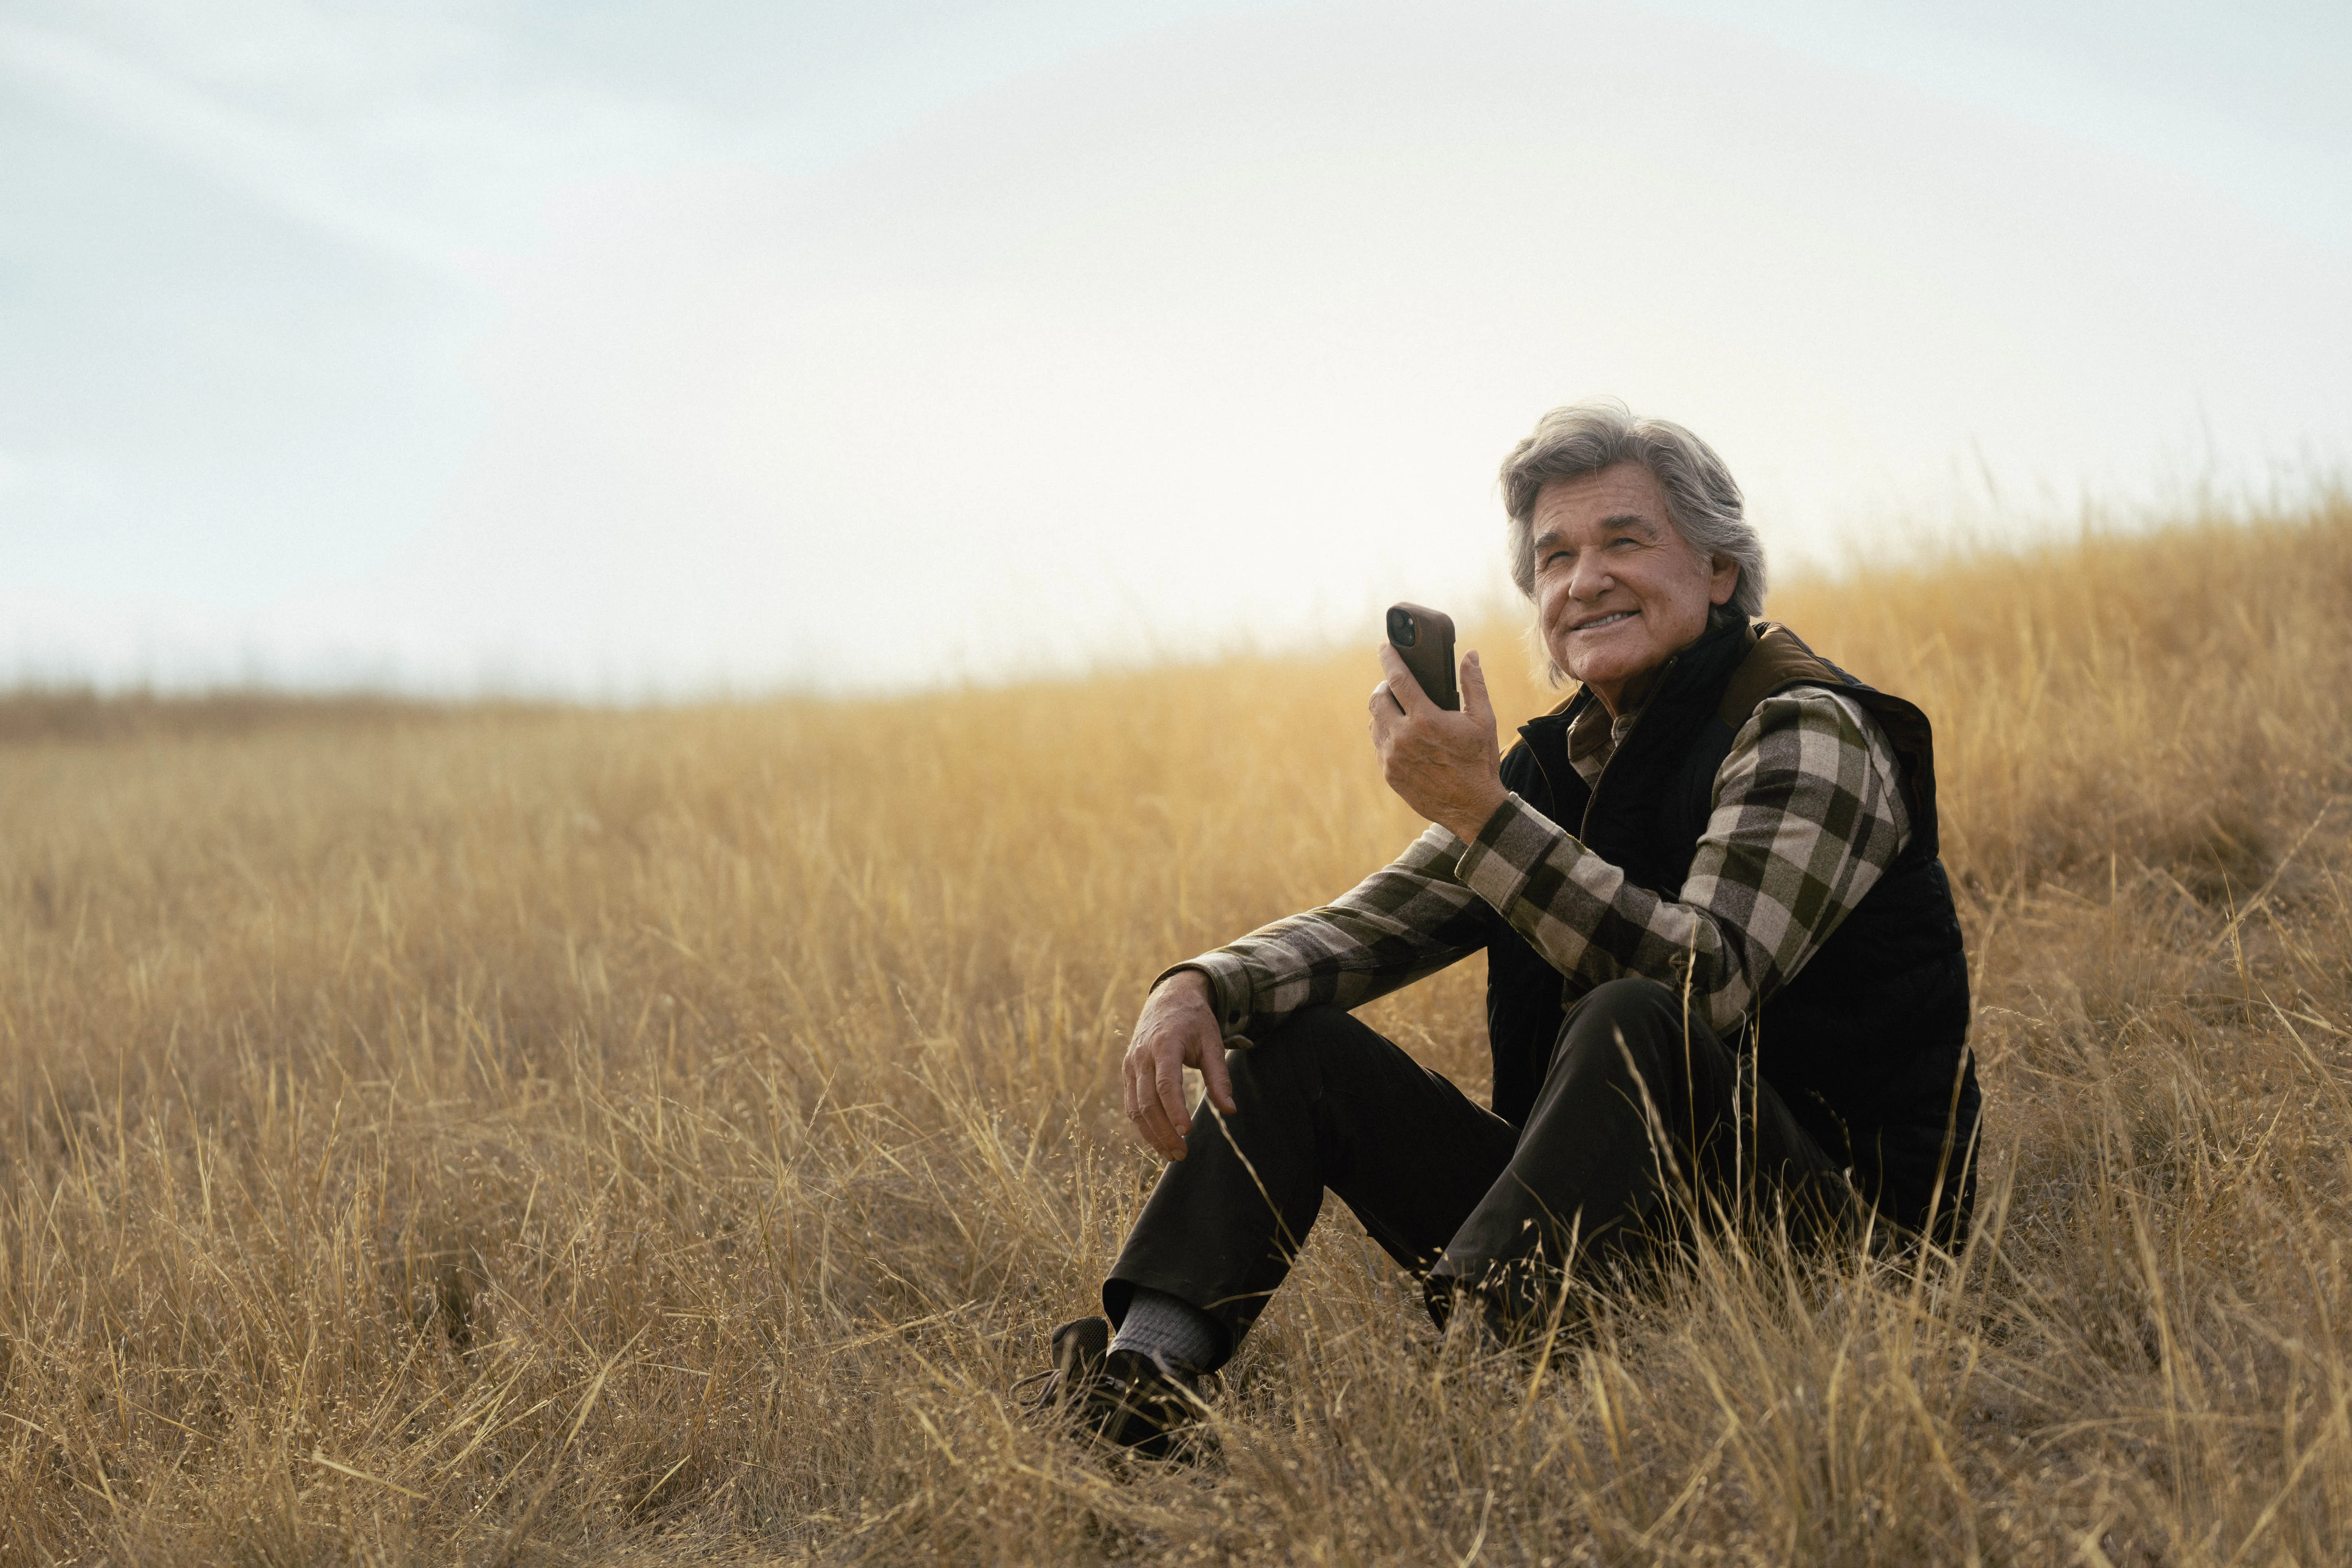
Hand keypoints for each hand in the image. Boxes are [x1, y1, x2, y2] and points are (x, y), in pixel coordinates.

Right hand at [1121, 970, 1237, 1159]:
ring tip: (1172, 1155)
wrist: (1167, 1000)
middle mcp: (1142, 1056)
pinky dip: (1144, 1125)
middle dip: (1164, 1131)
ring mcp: (1131, 1065)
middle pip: (1148, 1101)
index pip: (1166, 1083)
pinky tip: (1159, 1140)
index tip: (1187, 1132)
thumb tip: (1230, 1111)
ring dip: (1152, 1134)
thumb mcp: (1212, 1043)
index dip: (1175, 1109)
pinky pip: (1132, 1104)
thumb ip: (1220, 1077)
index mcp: (1164, 1044)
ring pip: (1136, 1107)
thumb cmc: (1194, 1022)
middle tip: (1182, 1154)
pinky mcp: (1128, 1072)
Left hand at [1370, 645, 1508, 842]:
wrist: (1472, 807)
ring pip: (1374, 722)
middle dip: (1384, 686)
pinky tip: (1399, 733)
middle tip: (1395, 684)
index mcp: (1426, 720)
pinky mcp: (1389, 773)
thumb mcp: (1483, 720)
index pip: (1398, 679)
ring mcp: (1392, 757)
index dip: (1389, 659)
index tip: (1384, 647)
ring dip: (1383, 710)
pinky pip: (1378, 744)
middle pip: (1377, 699)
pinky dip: (1385, 733)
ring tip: (1398, 708)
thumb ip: (1473, 684)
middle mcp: (1403, 737)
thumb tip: (1470, 655)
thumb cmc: (1480, 761)